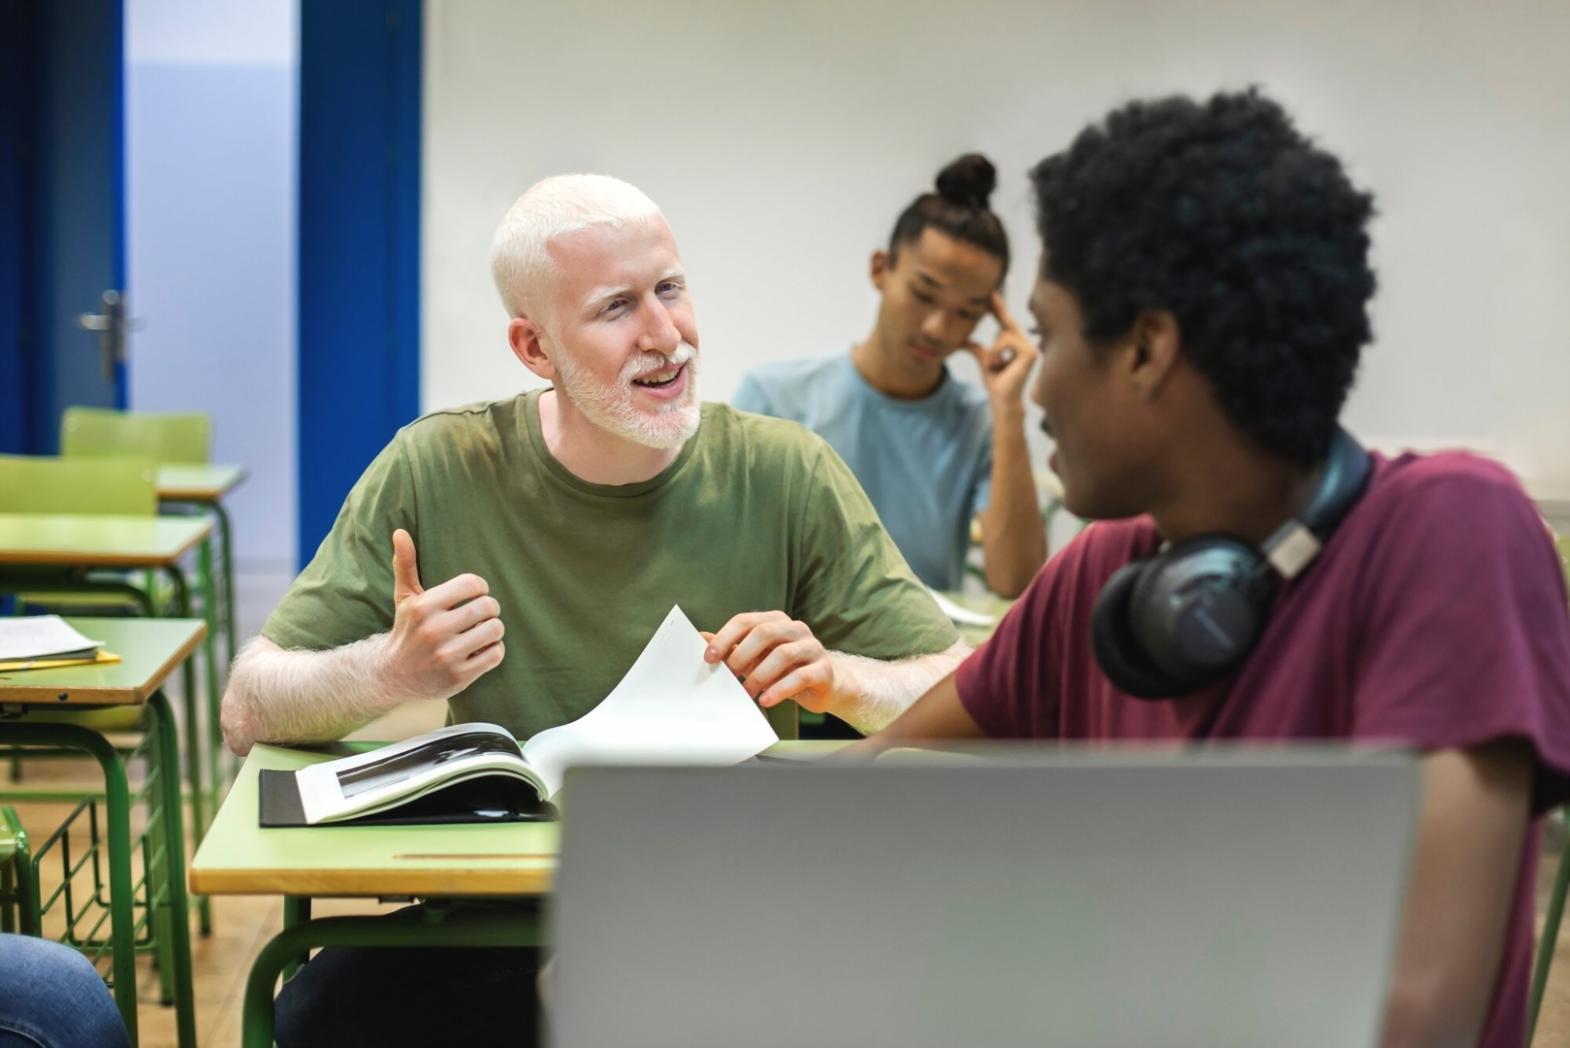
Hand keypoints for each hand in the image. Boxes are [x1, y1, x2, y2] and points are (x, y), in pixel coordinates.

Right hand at [382, 528, 504, 700]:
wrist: (394, 675)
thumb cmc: (407, 629)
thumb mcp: (405, 597)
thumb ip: (406, 564)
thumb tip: (399, 532)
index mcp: (423, 607)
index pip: (472, 584)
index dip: (480, 587)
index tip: (475, 594)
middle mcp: (434, 631)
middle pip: (488, 607)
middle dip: (490, 608)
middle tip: (483, 613)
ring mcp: (447, 656)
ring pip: (495, 630)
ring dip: (494, 629)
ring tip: (482, 630)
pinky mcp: (459, 677)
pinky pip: (495, 654)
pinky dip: (494, 650)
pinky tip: (481, 649)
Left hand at [702, 611, 834, 713]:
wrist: (825, 684)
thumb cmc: (784, 669)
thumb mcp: (755, 657)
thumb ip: (732, 647)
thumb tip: (700, 638)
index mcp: (776, 621)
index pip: (746, 621)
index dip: (725, 637)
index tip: (709, 657)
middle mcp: (795, 629)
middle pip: (765, 632)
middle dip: (742, 655)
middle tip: (729, 675)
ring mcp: (812, 647)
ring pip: (783, 654)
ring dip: (760, 675)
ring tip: (747, 693)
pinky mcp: (823, 669)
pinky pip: (800, 676)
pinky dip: (780, 689)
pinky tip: (766, 700)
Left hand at [965, 291, 1039, 406]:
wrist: (1002, 399)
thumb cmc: (996, 382)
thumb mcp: (983, 360)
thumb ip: (976, 348)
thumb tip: (961, 340)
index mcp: (1015, 344)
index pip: (1005, 322)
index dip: (997, 308)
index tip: (990, 294)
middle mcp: (1025, 343)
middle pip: (1008, 321)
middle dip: (998, 308)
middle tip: (989, 292)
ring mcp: (1030, 347)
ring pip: (1005, 333)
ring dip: (993, 350)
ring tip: (993, 365)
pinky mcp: (1030, 353)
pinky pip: (1007, 342)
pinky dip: (997, 353)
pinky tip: (998, 365)